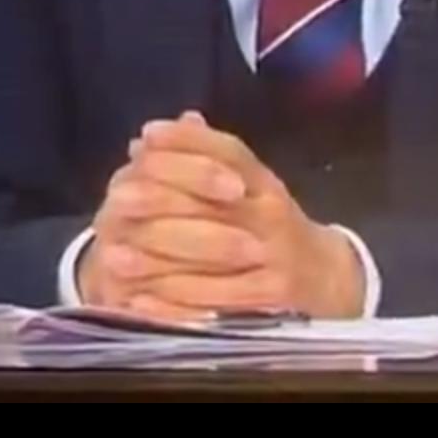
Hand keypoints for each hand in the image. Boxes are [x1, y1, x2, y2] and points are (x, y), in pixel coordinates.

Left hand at [78, 112, 364, 321]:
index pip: (229, 150)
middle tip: (116, 201)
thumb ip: (198, 160)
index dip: (187, 140)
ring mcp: (275, 254)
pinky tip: (142, 300)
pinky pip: (218, 297)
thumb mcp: (241, 187)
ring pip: (211, 250)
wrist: (324, 277)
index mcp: (263, 181)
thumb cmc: (266, 227)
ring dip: (158, 256)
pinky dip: (177, 301)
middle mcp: (272, 211)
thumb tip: (146, 139)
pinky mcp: (273, 294)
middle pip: (213, 197)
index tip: (146, 136)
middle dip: (160, 198)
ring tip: (113, 257)